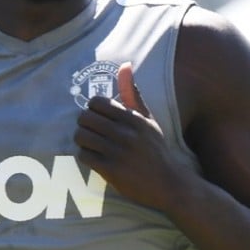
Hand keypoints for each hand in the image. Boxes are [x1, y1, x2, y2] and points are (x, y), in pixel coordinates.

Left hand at [74, 62, 192, 211]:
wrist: (168, 183)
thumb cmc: (156, 149)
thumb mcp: (148, 120)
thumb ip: (133, 94)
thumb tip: (125, 66)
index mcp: (133, 118)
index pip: (96, 102)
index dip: (92, 109)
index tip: (97, 118)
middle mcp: (125, 133)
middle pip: (84, 118)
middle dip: (84, 124)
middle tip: (90, 131)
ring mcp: (117, 152)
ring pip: (81, 136)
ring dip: (82, 140)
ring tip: (90, 144)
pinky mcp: (110, 170)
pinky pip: (83, 155)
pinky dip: (85, 156)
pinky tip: (94, 158)